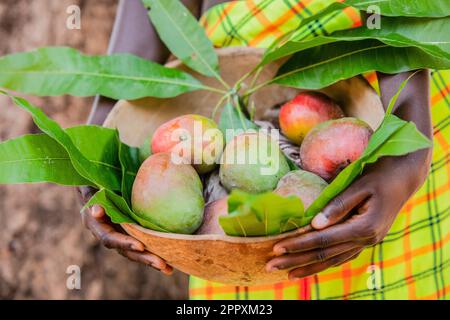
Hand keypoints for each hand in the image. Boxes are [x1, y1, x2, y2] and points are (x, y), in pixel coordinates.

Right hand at [79, 187, 172, 274]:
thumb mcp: (89, 187)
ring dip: (151, 260)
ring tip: (168, 268)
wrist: (94, 185)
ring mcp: (119, 236)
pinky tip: (169, 264)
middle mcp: (108, 234)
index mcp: (96, 225)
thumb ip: (92, 197)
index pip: (110, 238)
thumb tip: (96, 211)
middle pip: (125, 250)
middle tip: (161, 263)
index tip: (140, 246)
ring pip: (135, 252)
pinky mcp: (130, 235)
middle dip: (143, 257)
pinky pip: (141, 247)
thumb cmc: (93, 183)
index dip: (124, 243)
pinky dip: (154, 254)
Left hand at [266, 152, 430, 279]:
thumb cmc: (379, 175)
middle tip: (271, 266)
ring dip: (308, 267)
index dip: (298, 245)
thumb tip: (315, 224)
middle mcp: (366, 240)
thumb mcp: (360, 185)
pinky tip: (311, 267)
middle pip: (324, 254)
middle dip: (296, 261)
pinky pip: (341, 256)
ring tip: (287, 274)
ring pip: (333, 260)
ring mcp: (367, 242)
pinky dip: (324, 263)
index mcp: (364, 227)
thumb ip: (338, 205)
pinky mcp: (365, 240)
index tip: (276, 248)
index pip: (323, 240)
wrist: (404, 177)